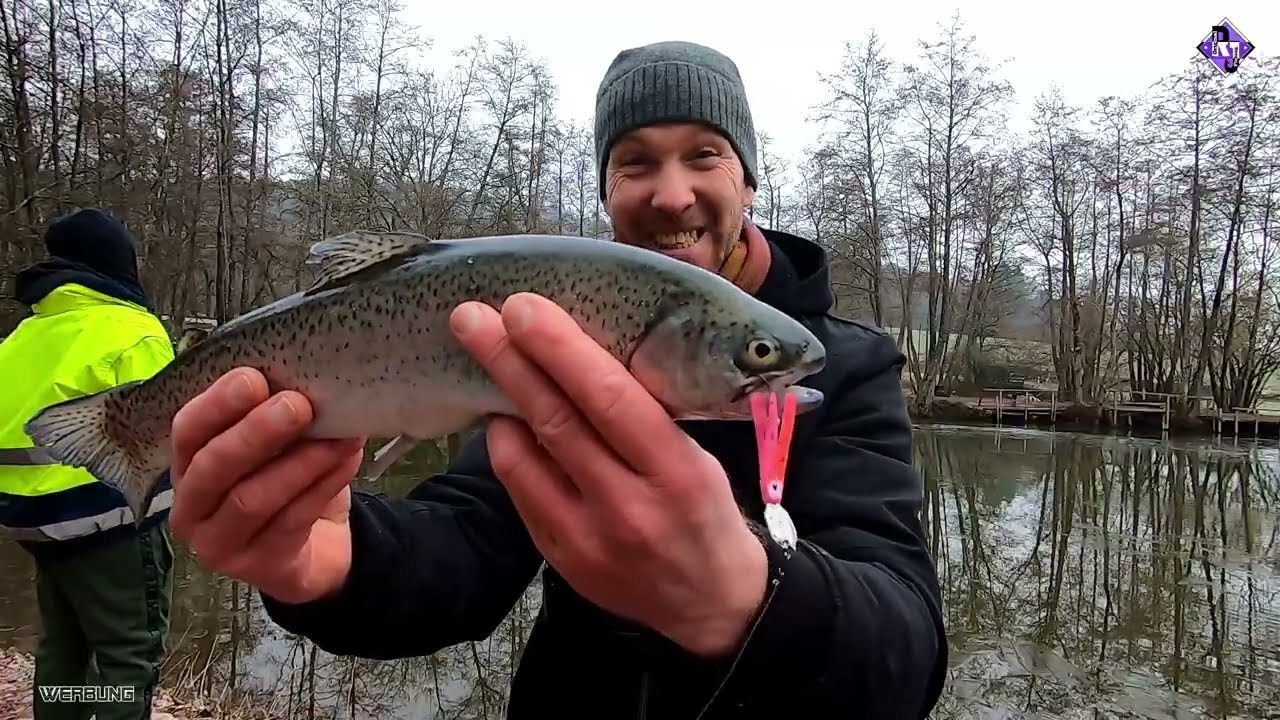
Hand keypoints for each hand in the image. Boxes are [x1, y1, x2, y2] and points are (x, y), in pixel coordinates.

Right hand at [168, 367, 365, 603]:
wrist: (313, 547)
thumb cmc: (285, 481)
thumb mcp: (276, 444)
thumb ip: (275, 414)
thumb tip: (307, 375)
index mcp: (187, 465)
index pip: (186, 431)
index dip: (216, 404)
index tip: (253, 377)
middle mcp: (192, 507)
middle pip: (212, 468)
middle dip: (255, 432)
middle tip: (297, 405)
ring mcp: (219, 543)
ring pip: (252, 499)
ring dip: (300, 462)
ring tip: (338, 437)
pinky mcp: (257, 566)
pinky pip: (291, 521)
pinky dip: (323, 486)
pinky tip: (347, 460)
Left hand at [450, 292, 768, 656]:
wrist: (710, 603)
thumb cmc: (704, 511)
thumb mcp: (696, 457)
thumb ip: (643, 416)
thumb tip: (577, 353)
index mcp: (676, 472)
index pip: (609, 398)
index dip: (560, 349)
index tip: (524, 308)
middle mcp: (629, 507)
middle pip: (555, 421)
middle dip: (508, 361)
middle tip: (472, 317)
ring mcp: (587, 540)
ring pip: (522, 457)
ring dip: (500, 403)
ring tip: (491, 364)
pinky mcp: (558, 559)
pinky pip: (518, 490)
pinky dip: (509, 447)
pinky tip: (509, 422)